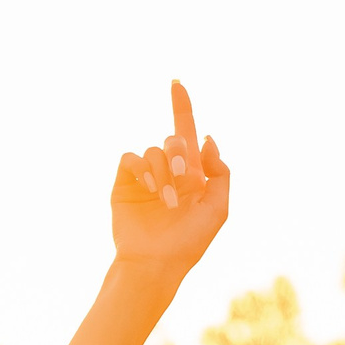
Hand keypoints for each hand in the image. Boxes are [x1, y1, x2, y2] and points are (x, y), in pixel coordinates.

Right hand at [111, 81, 229, 284]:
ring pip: (154, 150)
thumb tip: (207, 139)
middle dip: (180, 156)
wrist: (155, 262)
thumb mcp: (218, 208)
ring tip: (165, 200)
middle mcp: (167, 171)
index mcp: (191, 175)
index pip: (187, 133)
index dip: (182, 106)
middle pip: (174, 139)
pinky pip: (131, 157)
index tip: (177, 82)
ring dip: (163, 172)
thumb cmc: (189, 241)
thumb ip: (220, 172)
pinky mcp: (124, 183)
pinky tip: (148, 188)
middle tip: (184, 179)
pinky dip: (142, 168)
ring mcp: (144, 177)